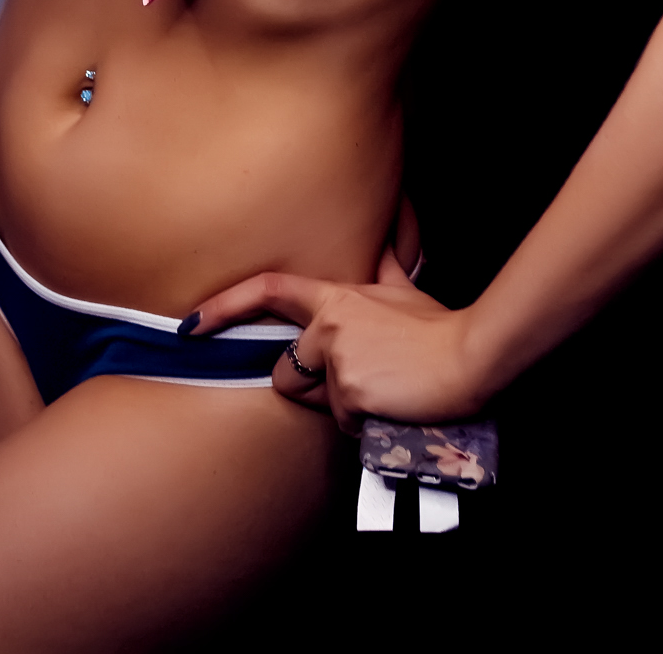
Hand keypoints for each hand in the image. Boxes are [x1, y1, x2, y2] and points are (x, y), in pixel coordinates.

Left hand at [185, 250, 484, 434]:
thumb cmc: (439, 328)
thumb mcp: (404, 289)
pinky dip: (364, 425)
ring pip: (317, 404)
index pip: (268, 290)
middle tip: (363, 381)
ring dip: (341, 408)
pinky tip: (391, 408)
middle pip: (286, 374)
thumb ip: (381, 269)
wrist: (470, 357)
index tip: (191, 325)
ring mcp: (337, 361)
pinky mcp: (350, 395)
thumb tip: (384, 237)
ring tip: (382, 391)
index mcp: (336, 298)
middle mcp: (328, 326)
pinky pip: (343, 426)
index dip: (224, 307)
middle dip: (314, 389)